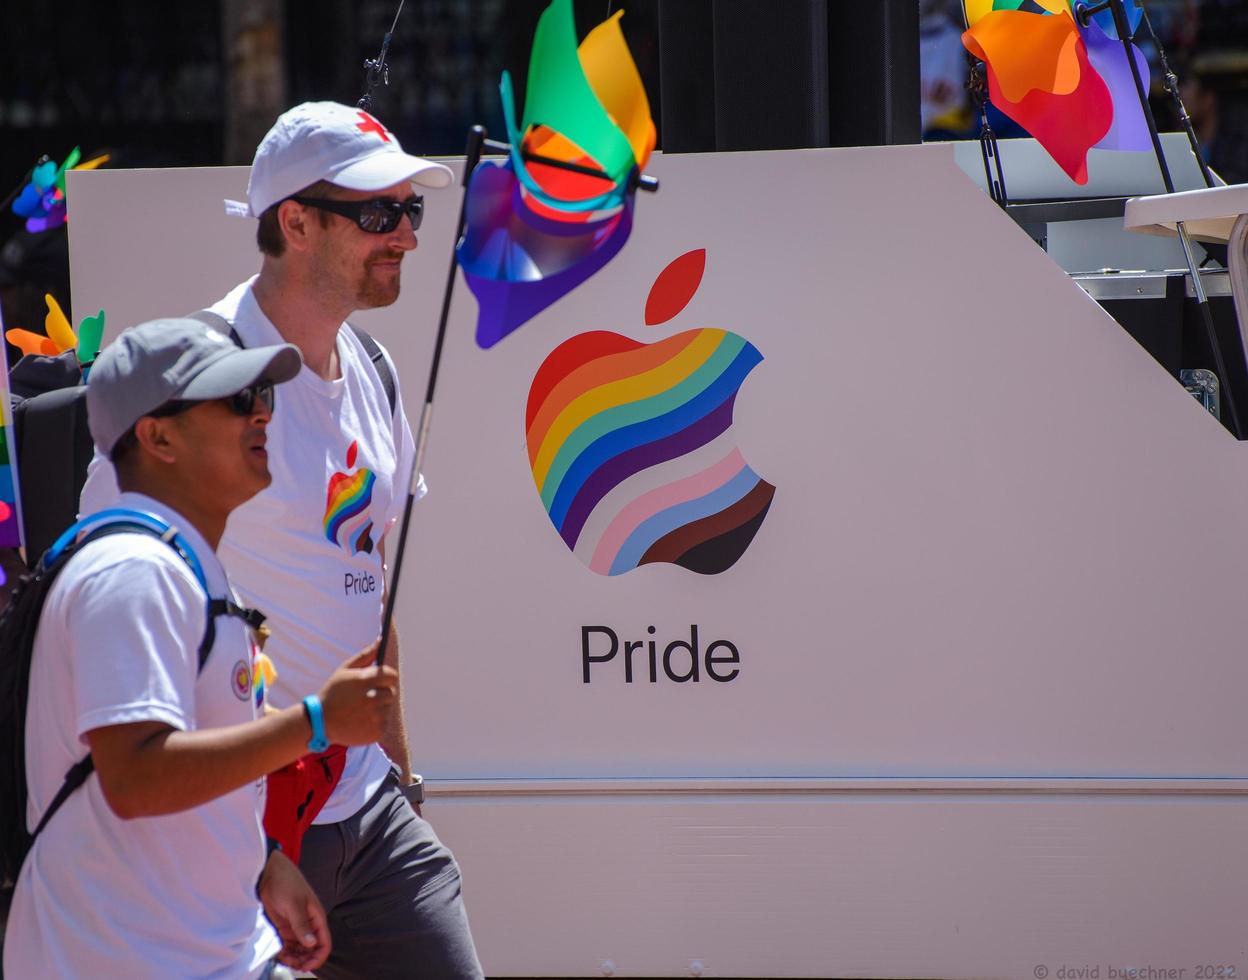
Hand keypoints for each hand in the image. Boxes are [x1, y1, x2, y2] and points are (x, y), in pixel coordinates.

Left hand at [258, 850, 330, 971]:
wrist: (268, 873)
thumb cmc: (286, 883)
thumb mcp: (294, 904)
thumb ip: (302, 925)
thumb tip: (311, 943)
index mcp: (316, 918)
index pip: (324, 943)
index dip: (318, 957)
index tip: (305, 966)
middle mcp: (308, 925)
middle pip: (312, 950)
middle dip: (304, 960)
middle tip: (291, 964)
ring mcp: (296, 926)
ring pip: (300, 949)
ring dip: (294, 958)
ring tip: (284, 960)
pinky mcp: (284, 927)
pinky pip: (288, 945)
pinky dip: (285, 952)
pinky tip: (279, 954)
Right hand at [318, 645, 398, 746]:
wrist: (319, 723)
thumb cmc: (333, 693)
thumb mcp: (344, 670)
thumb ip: (365, 655)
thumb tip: (380, 640)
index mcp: (364, 681)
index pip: (391, 676)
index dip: (387, 677)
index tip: (381, 681)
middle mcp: (371, 698)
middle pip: (391, 692)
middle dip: (382, 692)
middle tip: (366, 697)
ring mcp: (374, 717)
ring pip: (388, 708)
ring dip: (379, 708)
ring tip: (361, 710)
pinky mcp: (376, 731)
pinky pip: (384, 722)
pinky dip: (377, 722)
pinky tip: (361, 720)